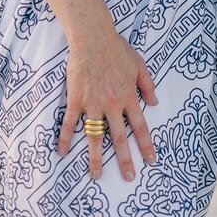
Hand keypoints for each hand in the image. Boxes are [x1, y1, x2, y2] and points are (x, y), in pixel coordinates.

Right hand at [57, 23, 158, 180]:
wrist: (93, 38)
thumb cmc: (117, 49)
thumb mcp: (139, 64)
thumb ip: (148, 85)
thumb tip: (154, 103)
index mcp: (128, 97)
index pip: (140, 126)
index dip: (146, 145)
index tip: (151, 161)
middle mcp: (112, 105)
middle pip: (119, 138)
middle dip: (125, 160)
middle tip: (129, 178)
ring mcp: (93, 104)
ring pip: (95, 136)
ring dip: (96, 158)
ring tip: (97, 176)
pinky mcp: (76, 100)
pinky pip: (70, 123)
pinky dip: (64, 138)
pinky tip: (62, 152)